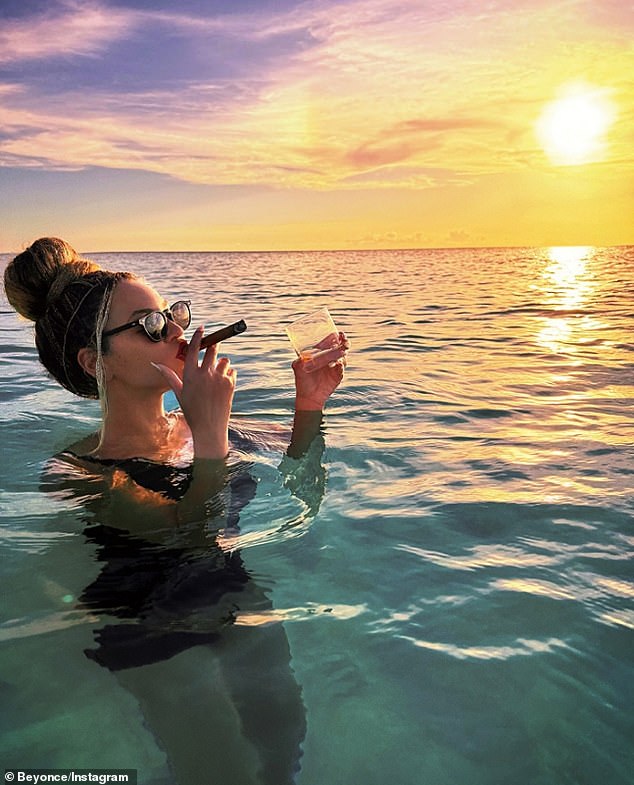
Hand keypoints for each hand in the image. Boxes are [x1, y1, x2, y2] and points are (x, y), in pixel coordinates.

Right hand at [151, 326, 235, 458]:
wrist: (209, 427)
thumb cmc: (192, 410)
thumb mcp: (179, 392)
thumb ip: (169, 375)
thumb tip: (155, 364)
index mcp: (190, 374)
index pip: (194, 349)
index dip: (198, 336)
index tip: (202, 328)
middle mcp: (205, 374)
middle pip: (213, 350)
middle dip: (213, 347)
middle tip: (213, 349)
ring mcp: (219, 378)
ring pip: (225, 360)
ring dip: (222, 364)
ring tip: (216, 375)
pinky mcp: (230, 384)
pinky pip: (232, 371)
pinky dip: (228, 375)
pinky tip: (222, 385)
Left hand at [293, 331, 348, 410]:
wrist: (309, 396)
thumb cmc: (302, 380)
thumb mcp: (298, 367)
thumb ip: (301, 359)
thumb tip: (304, 354)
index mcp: (321, 353)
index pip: (330, 342)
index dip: (335, 336)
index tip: (337, 333)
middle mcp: (330, 358)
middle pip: (340, 347)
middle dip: (344, 342)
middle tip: (344, 339)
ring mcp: (335, 366)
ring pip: (342, 356)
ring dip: (343, 351)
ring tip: (342, 350)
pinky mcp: (338, 375)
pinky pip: (341, 367)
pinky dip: (340, 365)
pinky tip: (335, 364)